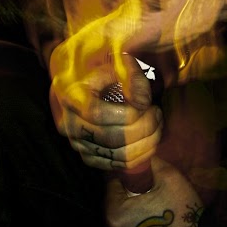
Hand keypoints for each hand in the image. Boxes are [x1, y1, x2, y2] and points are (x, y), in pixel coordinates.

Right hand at [49, 44, 162, 172]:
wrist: (82, 78)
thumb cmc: (100, 65)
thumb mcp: (113, 60)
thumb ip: (130, 74)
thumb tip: (143, 101)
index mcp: (70, 96)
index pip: (97, 113)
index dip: (127, 113)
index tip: (148, 103)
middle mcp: (69, 123)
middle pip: (111, 137)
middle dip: (143, 128)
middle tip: (157, 113)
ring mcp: (77, 142)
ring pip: (117, 154)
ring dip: (146, 143)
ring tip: (157, 124)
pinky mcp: (87, 156)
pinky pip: (116, 165)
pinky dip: (139, 156)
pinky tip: (150, 140)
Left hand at [104, 155, 203, 226]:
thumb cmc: (183, 212)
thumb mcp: (168, 176)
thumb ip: (147, 162)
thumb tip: (138, 154)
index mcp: (115, 214)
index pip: (111, 184)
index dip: (125, 177)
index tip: (138, 175)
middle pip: (114, 206)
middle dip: (127, 197)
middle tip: (147, 192)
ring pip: (121, 225)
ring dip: (131, 216)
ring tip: (151, 211)